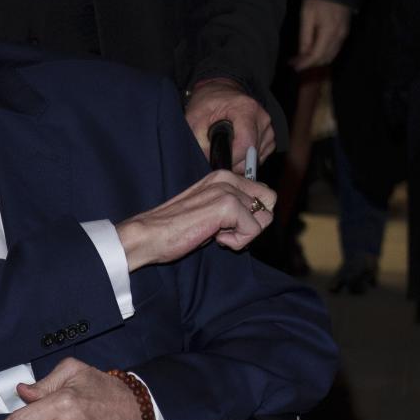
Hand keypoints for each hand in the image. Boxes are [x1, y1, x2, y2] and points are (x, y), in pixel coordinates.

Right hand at [115, 169, 275, 270]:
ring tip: (216, 233)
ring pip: (264, 218)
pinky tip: (213, 238)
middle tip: (225, 230)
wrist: (149, 235)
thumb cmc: (174, 228)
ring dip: (244, 233)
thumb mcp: (208, 211)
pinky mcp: (227, 205)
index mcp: (223, 177)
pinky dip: (236, 243)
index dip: (251, 216)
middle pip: (270, 202)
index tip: (226, 224)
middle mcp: (227, 178)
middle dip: (253, 223)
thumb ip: (232, 207)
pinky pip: (253, 230)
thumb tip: (258, 217)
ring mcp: (227, 190)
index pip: (263, 193)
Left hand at [185, 78, 274, 166]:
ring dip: (241, 160)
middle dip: (235, 161)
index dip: (233, 158)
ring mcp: (267, 127)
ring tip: (227, 149)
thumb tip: (211, 162)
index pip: (246, 143)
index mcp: (246, 109)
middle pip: (253, 152)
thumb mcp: (194, 119)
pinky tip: (236, 149)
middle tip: (220, 157)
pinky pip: (261, 155)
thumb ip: (201, 141)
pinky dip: (248, 157)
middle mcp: (261, 117)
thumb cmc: (207, 104)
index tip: (220, 161)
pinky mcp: (268, 135)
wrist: (218, 92)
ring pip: (258, 156)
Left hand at [290, 0, 350, 70]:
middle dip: (310, 64)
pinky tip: (313, 50)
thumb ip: (305, 37)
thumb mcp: (306, 16)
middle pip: (325, 58)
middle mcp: (339, 36)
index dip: (305, 64)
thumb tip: (301, 55)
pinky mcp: (345, 32)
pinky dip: (324, 53)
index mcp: (329, 32)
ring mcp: (344, 35)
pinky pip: (335, 49)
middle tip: (295, 62)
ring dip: (317, 60)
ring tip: (301, 58)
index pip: (317, 55)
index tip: (294, 67)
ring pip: (331, 56)